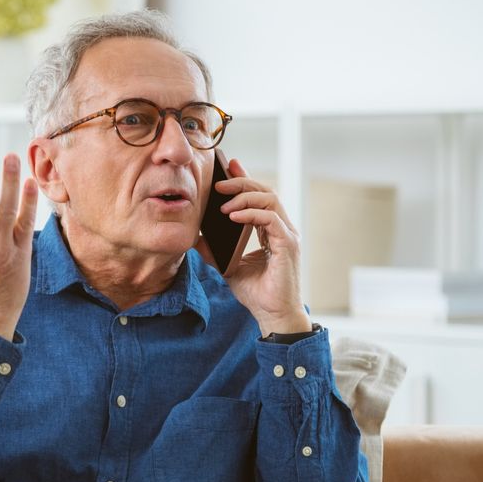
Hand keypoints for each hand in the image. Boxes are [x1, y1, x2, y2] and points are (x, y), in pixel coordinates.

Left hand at [198, 158, 310, 335]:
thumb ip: (215, 251)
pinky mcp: (287, 245)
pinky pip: (270, 218)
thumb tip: (195, 237)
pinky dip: (251, 214)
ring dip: (244, 197)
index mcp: (272, 231)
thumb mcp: (228, 267)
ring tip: (223, 204)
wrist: (272, 315)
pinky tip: (232, 216)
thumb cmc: (256, 293)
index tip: (229, 166)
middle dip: (242, 182)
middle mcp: (283, 229)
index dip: (246, 179)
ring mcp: (287, 235)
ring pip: (270, 200)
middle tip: (219, 182)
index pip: (260, 197)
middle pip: (266, 192)